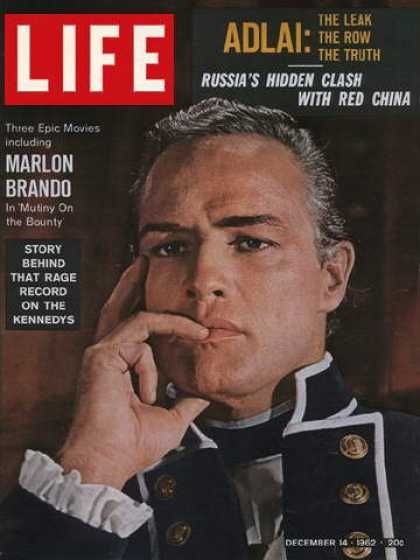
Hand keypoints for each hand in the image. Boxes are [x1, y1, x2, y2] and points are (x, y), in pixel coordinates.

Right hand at [57, 258, 209, 488]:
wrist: (110, 459)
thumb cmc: (133, 444)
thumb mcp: (171, 418)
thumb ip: (186, 401)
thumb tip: (204, 393)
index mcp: (120, 369)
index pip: (136, 332)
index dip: (160, 320)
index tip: (190, 322)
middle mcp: (108, 356)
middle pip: (121, 310)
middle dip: (133, 284)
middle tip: (145, 262)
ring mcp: (103, 353)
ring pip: (135, 316)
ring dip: (159, 307)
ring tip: (171, 294)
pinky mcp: (103, 353)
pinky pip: (142, 329)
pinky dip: (166, 335)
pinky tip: (176, 357)